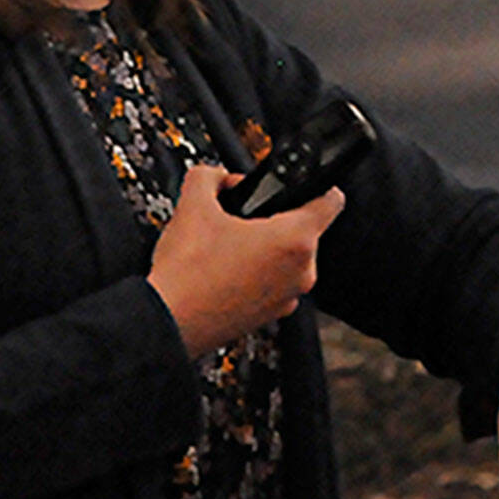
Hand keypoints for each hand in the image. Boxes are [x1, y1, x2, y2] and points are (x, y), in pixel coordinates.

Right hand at [147, 165, 344, 357]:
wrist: (167, 322)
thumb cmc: (187, 274)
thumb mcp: (193, 205)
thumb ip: (210, 176)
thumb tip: (219, 177)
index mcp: (294, 241)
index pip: (330, 201)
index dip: (318, 185)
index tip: (304, 185)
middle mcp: (301, 273)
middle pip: (303, 231)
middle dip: (275, 219)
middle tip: (242, 217)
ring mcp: (287, 298)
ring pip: (287, 259)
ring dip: (265, 249)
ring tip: (227, 246)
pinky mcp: (271, 316)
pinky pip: (273, 284)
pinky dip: (256, 274)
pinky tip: (225, 271)